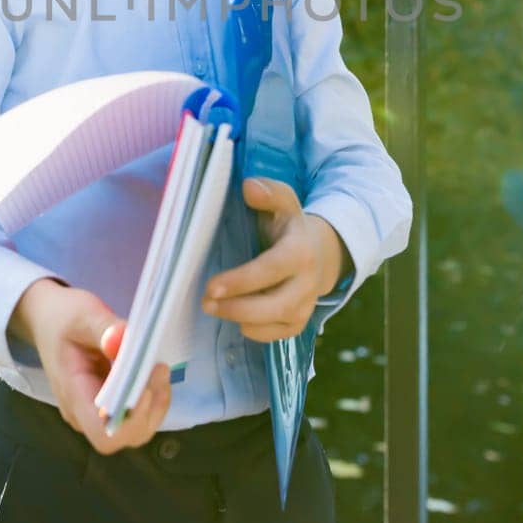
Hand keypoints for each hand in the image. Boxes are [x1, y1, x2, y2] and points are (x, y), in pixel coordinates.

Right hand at [8, 279, 171, 454]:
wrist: (48, 320)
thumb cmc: (62, 318)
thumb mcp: (82, 315)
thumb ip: (104, 328)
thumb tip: (124, 339)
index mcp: (73, 394)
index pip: (102, 433)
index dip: (129, 421)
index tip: (145, 388)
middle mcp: (83, 413)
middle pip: (123, 436)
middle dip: (149, 409)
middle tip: (158, 369)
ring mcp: (95, 413)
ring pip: (135, 430)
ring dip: (155, 404)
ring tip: (159, 369)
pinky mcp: (107, 406)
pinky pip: (136, 416)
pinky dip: (153, 400)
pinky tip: (155, 374)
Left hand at [202, 178, 349, 342]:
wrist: (317, 252)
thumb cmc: (288, 225)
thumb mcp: (283, 202)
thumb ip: (269, 192)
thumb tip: (249, 187)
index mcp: (301, 250)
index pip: (272, 269)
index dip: (242, 280)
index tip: (212, 286)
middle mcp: (308, 281)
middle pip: (276, 304)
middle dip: (238, 306)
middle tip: (206, 302)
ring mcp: (306, 305)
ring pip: (276, 322)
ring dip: (241, 318)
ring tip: (212, 308)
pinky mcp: (299, 321)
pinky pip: (278, 335)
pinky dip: (256, 332)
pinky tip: (236, 321)